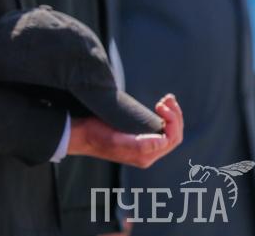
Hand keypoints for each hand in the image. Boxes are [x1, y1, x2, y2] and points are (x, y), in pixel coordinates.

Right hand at [68, 94, 182, 168]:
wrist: (80, 133)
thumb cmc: (95, 136)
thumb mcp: (115, 139)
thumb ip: (139, 145)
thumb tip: (162, 141)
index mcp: (145, 156)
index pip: (171, 139)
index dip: (172, 121)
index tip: (160, 105)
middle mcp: (148, 153)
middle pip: (174, 135)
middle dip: (175, 115)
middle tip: (166, 99)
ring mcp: (145, 145)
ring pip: (169, 131)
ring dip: (172, 114)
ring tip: (166, 99)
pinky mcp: (139, 136)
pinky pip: (161, 128)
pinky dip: (165, 115)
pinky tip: (161, 105)